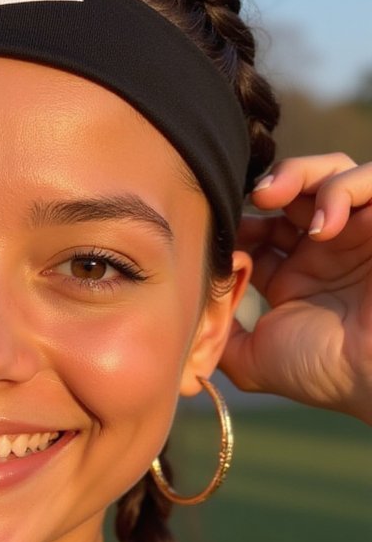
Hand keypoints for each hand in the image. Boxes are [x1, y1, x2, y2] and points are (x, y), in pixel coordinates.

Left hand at [220, 154, 371, 423]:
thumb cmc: (323, 371)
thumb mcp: (253, 361)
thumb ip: (220, 340)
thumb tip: (187, 325)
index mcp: (294, 276)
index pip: (261, 227)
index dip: (240, 221)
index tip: (223, 232)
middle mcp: (326, 249)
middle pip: (294, 189)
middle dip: (269, 186)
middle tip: (253, 199)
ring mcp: (359, 232)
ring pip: (331, 171)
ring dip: (301, 174)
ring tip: (276, 197)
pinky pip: (370, 177)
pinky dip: (342, 188)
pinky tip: (323, 226)